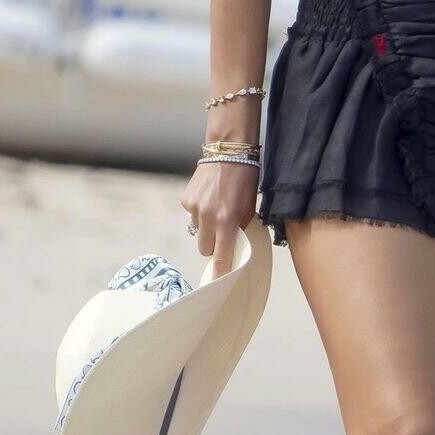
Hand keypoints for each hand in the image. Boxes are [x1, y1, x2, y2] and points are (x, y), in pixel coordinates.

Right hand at [183, 161, 259, 278]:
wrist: (228, 152)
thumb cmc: (245, 180)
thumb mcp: (249, 207)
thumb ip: (239, 227)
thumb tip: (232, 243)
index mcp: (227, 220)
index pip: (222, 255)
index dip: (221, 270)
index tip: (220, 282)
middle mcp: (208, 217)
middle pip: (205, 248)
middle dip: (213, 246)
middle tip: (222, 235)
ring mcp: (194, 208)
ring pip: (197, 231)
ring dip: (205, 227)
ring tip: (216, 209)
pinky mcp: (185, 200)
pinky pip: (192, 215)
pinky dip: (199, 212)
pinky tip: (208, 198)